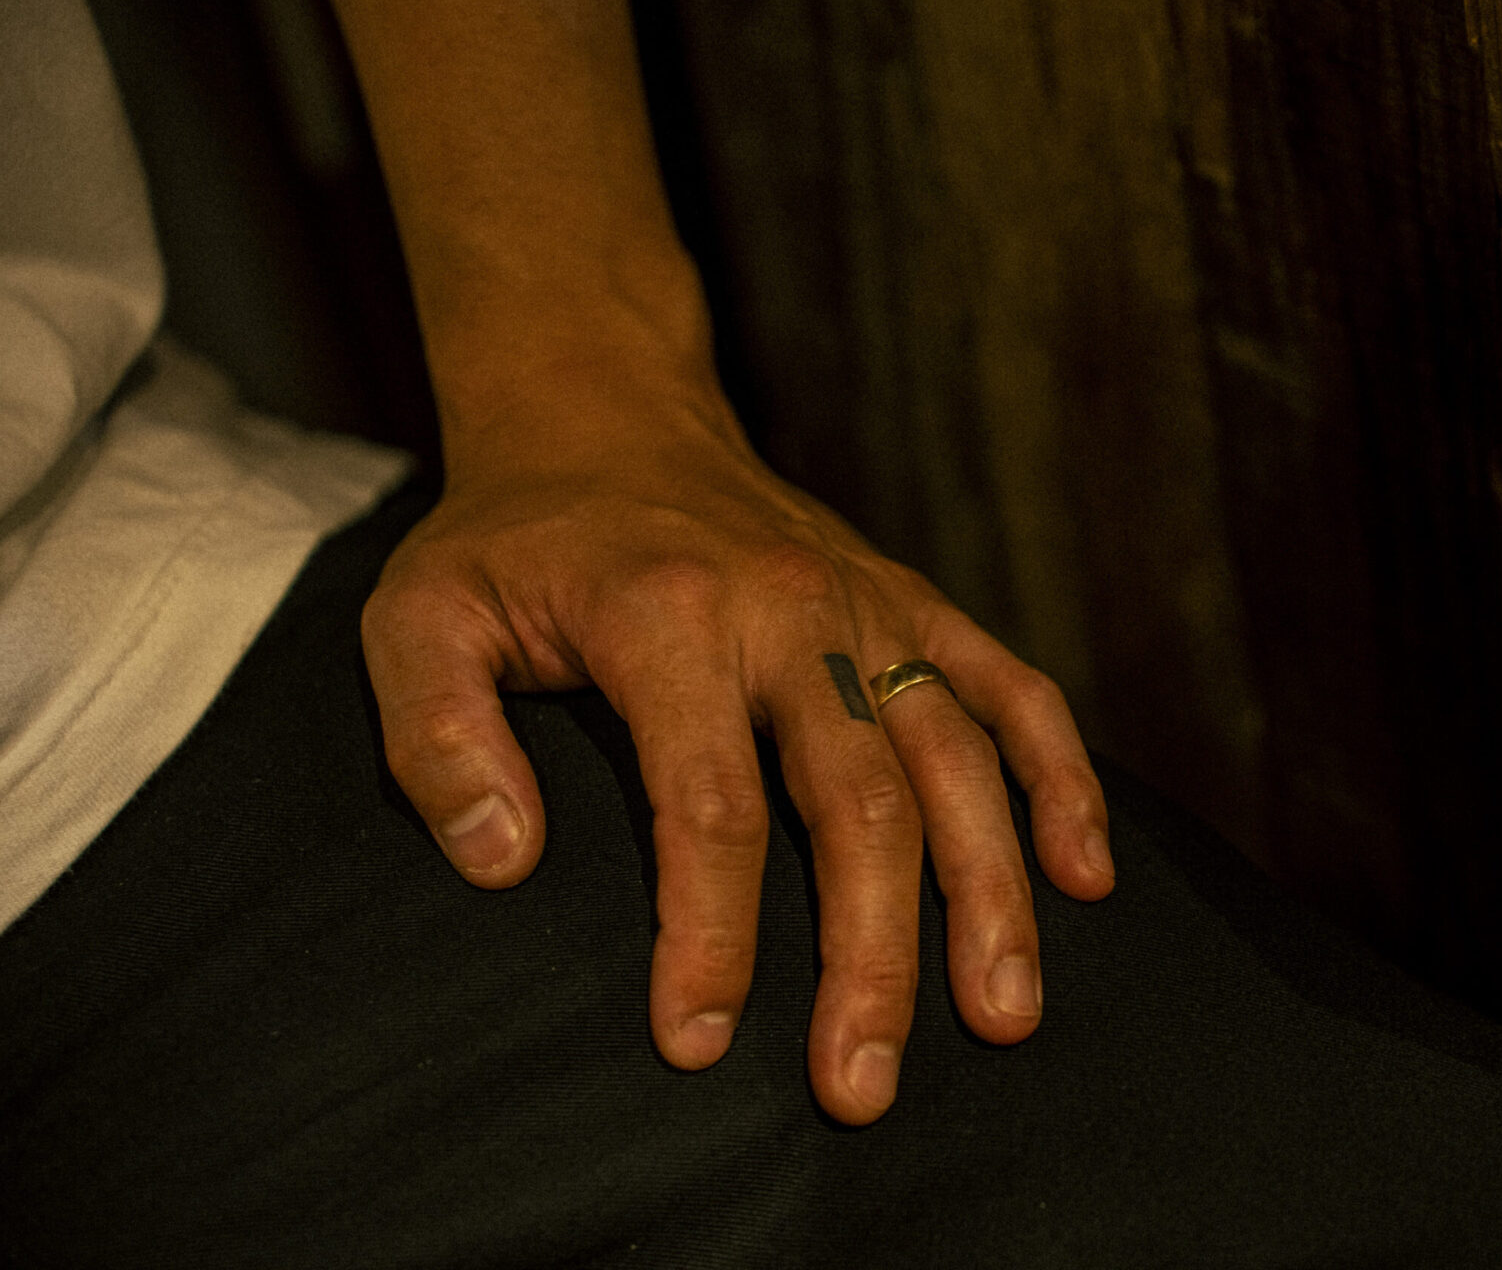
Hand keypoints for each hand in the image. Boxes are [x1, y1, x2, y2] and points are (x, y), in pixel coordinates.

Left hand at [360, 393, 1113, 1124]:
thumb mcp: (417, 618)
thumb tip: (504, 864)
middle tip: (862, 1087)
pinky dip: (1061, 780)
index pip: (711, 804)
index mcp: (667, 616)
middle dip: (870, 957)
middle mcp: (791, 607)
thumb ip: (436, 736)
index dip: (713, 935)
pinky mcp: (914, 602)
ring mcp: (869, 605)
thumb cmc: (512, 541)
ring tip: (1005, 1017)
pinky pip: (1012, 690)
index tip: (699, 1043)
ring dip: (990, 893)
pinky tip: (1084, 876)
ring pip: (958, 759)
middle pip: (860, 801)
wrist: (606, 413)